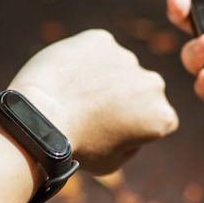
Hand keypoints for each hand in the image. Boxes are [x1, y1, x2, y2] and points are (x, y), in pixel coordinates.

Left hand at [7, 29, 178, 174]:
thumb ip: (131, 144)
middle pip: (141, 89)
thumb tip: (131, 128)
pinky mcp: (101, 39)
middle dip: (124, 97)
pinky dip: (84, 59)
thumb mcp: (112, 163)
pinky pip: (95, 50)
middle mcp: (153, 83)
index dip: (135, 126)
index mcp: (162, 116)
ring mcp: (127, 58)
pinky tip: (67, 76)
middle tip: (92, 111)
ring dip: (104, 77)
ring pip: (118, 67)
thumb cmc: (75, 148)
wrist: (41, 118)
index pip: (156, 119)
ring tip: (74, 94)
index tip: (111, 131)